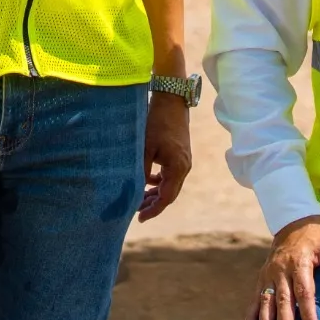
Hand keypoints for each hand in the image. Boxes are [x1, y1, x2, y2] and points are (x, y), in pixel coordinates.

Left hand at [138, 93, 192, 220]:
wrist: (171, 101)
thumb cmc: (157, 123)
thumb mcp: (145, 148)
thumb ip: (141, 171)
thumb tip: (134, 190)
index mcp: (178, 167)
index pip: (166, 198)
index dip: (153, 210)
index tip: (139, 218)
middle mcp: (184, 167)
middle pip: (170, 194)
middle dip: (153, 204)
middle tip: (136, 211)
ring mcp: (184, 161)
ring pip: (170, 185)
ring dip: (155, 193)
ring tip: (139, 199)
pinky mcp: (180, 155)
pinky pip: (171, 175)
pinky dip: (159, 181)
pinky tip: (147, 181)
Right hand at [249, 216, 319, 319]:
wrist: (293, 220)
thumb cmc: (319, 234)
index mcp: (299, 260)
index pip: (304, 290)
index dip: (308, 312)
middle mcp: (281, 268)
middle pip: (283, 299)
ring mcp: (269, 273)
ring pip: (266, 300)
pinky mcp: (262, 276)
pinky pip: (255, 297)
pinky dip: (251, 314)